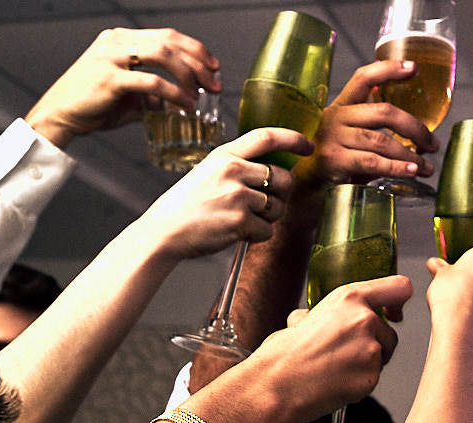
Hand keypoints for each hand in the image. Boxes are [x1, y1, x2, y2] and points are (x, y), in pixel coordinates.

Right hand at [24, 28, 220, 148]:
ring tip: (201, 94)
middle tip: (215, 83)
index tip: (214, 67)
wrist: (61, 116)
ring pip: (162, 55)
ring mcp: (111, 57)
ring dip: (189, 75)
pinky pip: (151, 82)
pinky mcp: (109, 78)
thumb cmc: (93, 104)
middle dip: (199, 63)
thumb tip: (182, 101)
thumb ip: (154, 92)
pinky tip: (186, 105)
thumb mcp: (129, 92)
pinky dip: (174, 93)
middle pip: (169, 42)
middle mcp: (116, 41)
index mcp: (121, 39)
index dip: (195, 49)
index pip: (168, 35)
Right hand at [138, 128, 312, 262]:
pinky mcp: (240, 220)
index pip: (266, 137)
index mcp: (224, 155)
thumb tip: (274, 172)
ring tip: (241, 219)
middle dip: (282, 195)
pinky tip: (235, 232)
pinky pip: (267, 230)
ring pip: (278, 207)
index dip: (293, 139)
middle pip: (284, 178)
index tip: (308, 145)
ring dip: (268, 218)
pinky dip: (256, 236)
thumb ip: (238, 167)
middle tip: (263, 205)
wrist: (164, 231)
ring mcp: (237, 195)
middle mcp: (232, 170)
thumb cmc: (187, 205)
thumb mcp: (208, 172)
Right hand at [247, 276, 412, 422]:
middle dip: (374, 344)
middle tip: (343, 354)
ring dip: (367, 363)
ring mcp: (371, 349)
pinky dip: (359, 383)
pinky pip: (374, 378)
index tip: (393, 311)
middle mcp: (365, 320)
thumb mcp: (303, 317)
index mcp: (349, 298)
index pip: (398, 287)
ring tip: (334, 368)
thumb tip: (326, 318)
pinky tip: (335, 382)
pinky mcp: (371, 376)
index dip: (397, 301)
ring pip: (383, 357)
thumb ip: (329, 313)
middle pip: (390, 333)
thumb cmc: (283, 354)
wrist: (274, 384)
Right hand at [293, 60, 438, 192]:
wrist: (305, 188)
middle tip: (433, 144)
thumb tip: (423, 142)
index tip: (414, 68)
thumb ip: (380, 135)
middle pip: (382, 112)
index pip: (364, 78)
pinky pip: (372, 162)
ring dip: (410, 155)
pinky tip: (411, 172)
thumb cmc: (337, 163)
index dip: (388, 70)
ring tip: (427, 167)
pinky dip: (396, 167)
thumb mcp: (355, 142)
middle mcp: (335, 117)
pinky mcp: (333, 161)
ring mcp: (333, 138)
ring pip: (381, 141)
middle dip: (414, 127)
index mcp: (342, 106)